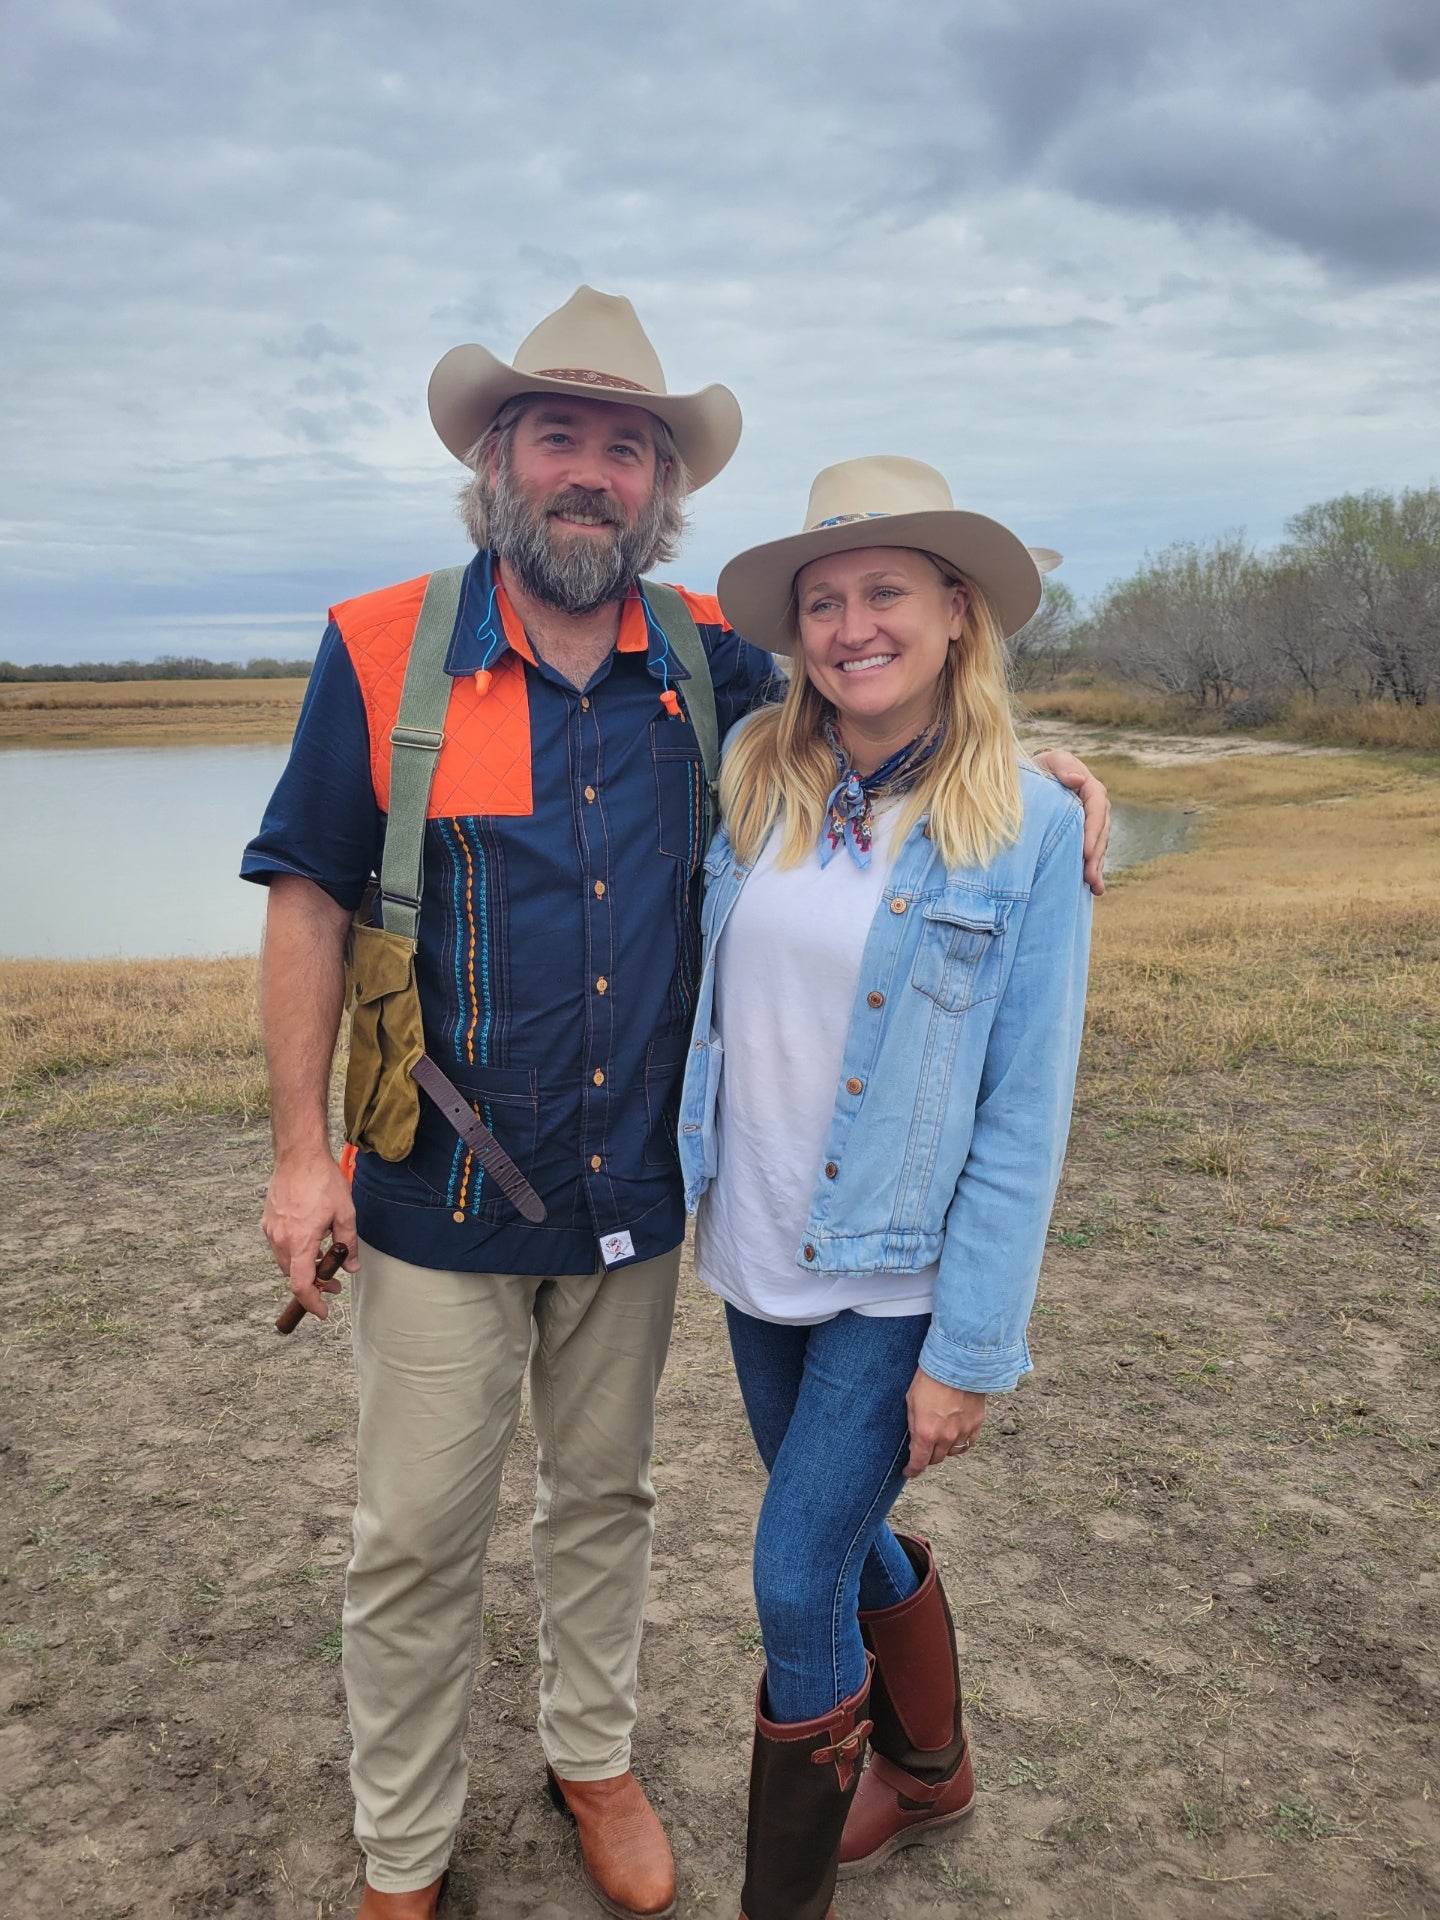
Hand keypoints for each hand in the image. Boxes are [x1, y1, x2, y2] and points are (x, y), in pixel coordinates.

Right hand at [263, 1149, 359, 1320]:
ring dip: (304, 1267)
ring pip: (286, 1262)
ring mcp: (272, 1230)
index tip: (322, 1311)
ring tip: (324, 1259)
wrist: (298, 1155)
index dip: (312, 1303)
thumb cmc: (322, 1180)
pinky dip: (295, 1252)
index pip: (301, 1285)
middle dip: (314, 1285)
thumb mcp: (345, 1213)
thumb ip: (348, 1244)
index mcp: (300, 1241)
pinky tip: (310, 1240)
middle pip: (293, 1275)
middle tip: (333, 1283)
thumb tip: (351, 1267)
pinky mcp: (268, 1221)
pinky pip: (280, 1246)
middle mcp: (281, 1239)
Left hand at [904, 1369, 986, 1478]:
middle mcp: (946, 1437)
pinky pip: (969, 1443)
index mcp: (926, 1432)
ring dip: (944, 1449)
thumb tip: (915, 1440)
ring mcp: (963, 1431)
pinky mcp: (977, 1423)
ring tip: (940, 1438)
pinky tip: (957, 1435)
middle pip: (936, 1459)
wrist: (957, 1363)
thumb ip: (914, 1425)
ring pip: (952, 1452)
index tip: (909, 1472)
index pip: (919, 1462)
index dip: (913, 1470)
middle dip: (927, 1457)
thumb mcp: (911, 1401)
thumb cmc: (929, 1378)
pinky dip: (961, 1443)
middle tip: (923, 1449)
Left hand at [1033, 749, 1109, 895]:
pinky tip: (1094, 889)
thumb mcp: (1051, 760)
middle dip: (1096, 855)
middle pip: (1101, 832)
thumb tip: (1077, 779)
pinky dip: (1093, 870)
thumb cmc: (1042, 766)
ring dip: (1097, 867)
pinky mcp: (1083, 836)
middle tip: (1089, 876)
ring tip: (1095, 887)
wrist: (1035, 775)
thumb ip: (1063, 767)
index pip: (1097, 809)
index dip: (1093, 830)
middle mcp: (1095, 807)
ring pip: (1098, 846)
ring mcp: (1090, 823)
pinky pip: (1091, 853)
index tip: (1085, 851)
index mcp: (1090, 788)